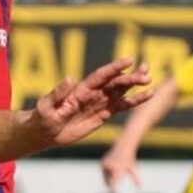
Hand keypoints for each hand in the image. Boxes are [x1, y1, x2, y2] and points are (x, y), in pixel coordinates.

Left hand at [30, 60, 150, 151]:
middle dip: (130, 77)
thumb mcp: (47, 106)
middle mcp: (93, 93)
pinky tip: (148, 96)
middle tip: (146, 74)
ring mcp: (99, 103)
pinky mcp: (103, 114)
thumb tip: (70, 78)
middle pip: (115, 82)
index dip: (114, 68)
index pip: (101, 76)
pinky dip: (134, 101)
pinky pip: (121, 106)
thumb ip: (59, 93)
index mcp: (81, 89)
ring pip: (121, 91)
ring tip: (150, 80)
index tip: (128, 60)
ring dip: (135, 85)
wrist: (45, 132)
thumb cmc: (42, 117)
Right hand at [102, 145, 139, 189]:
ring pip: (106, 177)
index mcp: (119, 169)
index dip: (113, 188)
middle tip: (113, 190)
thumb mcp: (133, 168)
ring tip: (116, 171)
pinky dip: (107, 174)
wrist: (122, 148)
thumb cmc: (129, 159)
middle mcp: (111, 166)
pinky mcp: (102, 163)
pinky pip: (104, 173)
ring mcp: (105, 164)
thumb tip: (140, 187)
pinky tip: (113, 168)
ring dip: (109, 178)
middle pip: (109, 181)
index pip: (115, 181)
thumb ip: (136, 178)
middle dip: (111, 185)